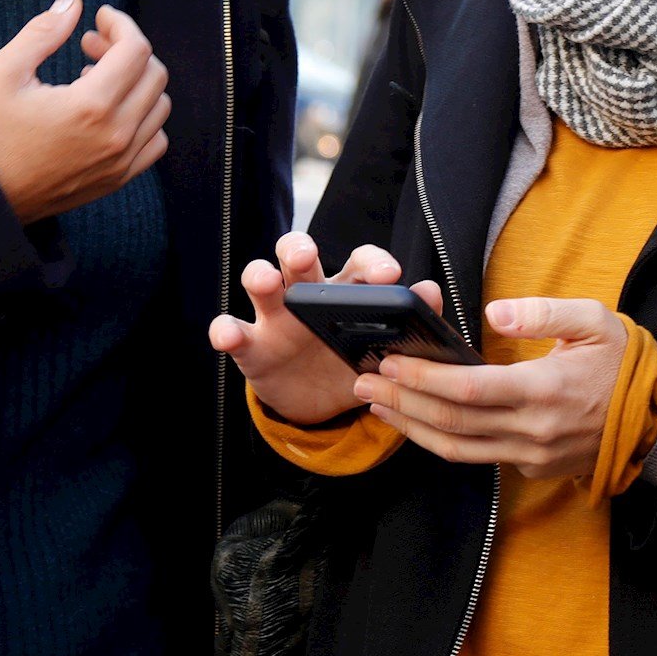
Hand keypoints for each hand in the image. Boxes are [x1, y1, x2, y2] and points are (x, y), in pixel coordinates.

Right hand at [0, 0, 170, 222]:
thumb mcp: (3, 72)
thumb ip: (43, 32)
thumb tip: (73, 1)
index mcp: (90, 106)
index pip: (136, 50)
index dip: (121, 24)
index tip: (100, 18)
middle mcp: (116, 135)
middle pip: (154, 74)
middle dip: (126, 49)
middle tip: (91, 45)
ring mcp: (122, 160)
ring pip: (159, 106)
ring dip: (136, 82)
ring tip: (94, 77)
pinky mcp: (120, 177)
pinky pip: (155, 140)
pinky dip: (143, 117)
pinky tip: (110, 111)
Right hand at [210, 238, 445, 426]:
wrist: (322, 407)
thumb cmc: (355, 363)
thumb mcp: (383, 350)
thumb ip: (410, 323)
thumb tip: (431, 293)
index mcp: (347, 291)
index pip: (359, 261)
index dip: (373, 262)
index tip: (389, 276)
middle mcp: (307, 293)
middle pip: (297, 254)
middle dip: (299, 248)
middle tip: (308, 256)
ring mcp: (274, 318)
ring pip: (259, 279)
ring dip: (260, 275)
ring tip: (268, 282)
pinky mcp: (251, 347)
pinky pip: (231, 330)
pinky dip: (225, 330)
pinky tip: (230, 335)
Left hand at [352, 297, 627, 478]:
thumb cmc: (625, 363)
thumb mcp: (594, 321)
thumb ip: (543, 313)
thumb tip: (494, 315)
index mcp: (545, 390)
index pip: (468, 390)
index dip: (423, 378)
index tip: (389, 363)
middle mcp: (533, 430)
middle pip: (451, 422)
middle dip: (401, 403)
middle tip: (361, 384)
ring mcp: (531, 455)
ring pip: (456, 449)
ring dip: (410, 428)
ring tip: (376, 406)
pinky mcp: (532, 467)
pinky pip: (475, 457)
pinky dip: (439, 441)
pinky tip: (416, 422)